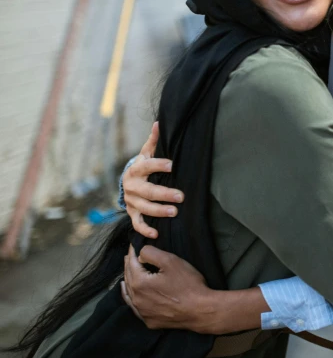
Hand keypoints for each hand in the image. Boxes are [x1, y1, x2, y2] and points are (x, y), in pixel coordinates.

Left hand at [122, 245, 215, 333]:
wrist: (200, 311)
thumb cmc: (188, 284)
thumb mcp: (171, 261)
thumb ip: (151, 253)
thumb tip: (139, 255)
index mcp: (139, 283)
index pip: (131, 263)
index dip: (132, 252)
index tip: (133, 243)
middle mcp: (136, 299)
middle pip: (128, 278)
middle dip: (129, 265)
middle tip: (130, 254)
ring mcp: (142, 312)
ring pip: (129, 293)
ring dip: (128, 280)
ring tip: (128, 271)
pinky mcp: (149, 321)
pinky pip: (135, 307)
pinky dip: (131, 297)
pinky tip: (130, 294)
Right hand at [124, 122, 182, 238]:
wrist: (126, 182)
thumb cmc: (142, 166)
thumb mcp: (145, 153)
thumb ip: (153, 141)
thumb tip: (160, 123)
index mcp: (136, 169)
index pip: (147, 166)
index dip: (159, 165)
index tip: (173, 166)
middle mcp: (131, 186)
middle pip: (148, 191)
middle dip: (164, 194)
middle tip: (181, 196)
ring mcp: (131, 201)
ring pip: (144, 208)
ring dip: (159, 211)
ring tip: (174, 213)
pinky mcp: (132, 213)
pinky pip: (137, 223)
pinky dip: (145, 229)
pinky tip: (156, 234)